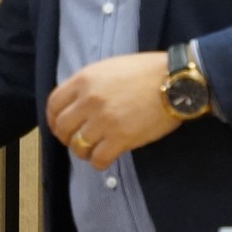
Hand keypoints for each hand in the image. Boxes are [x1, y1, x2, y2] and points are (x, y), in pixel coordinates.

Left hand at [45, 51, 177, 170]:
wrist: (177, 81)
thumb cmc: (147, 72)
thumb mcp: (110, 67)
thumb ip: (89, 84)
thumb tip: (76, 102)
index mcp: (84, 80)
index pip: (54, 104)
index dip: (53, 119)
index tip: (60, 126)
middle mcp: (89, 100)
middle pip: (62, 127)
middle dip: (66, 138)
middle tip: (76, 142)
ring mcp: (104, 120)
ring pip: (78, 146)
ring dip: (82, 152)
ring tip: (92, 151)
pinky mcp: (121, 138)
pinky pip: (98, 159)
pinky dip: (98, 163)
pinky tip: (105, 159)